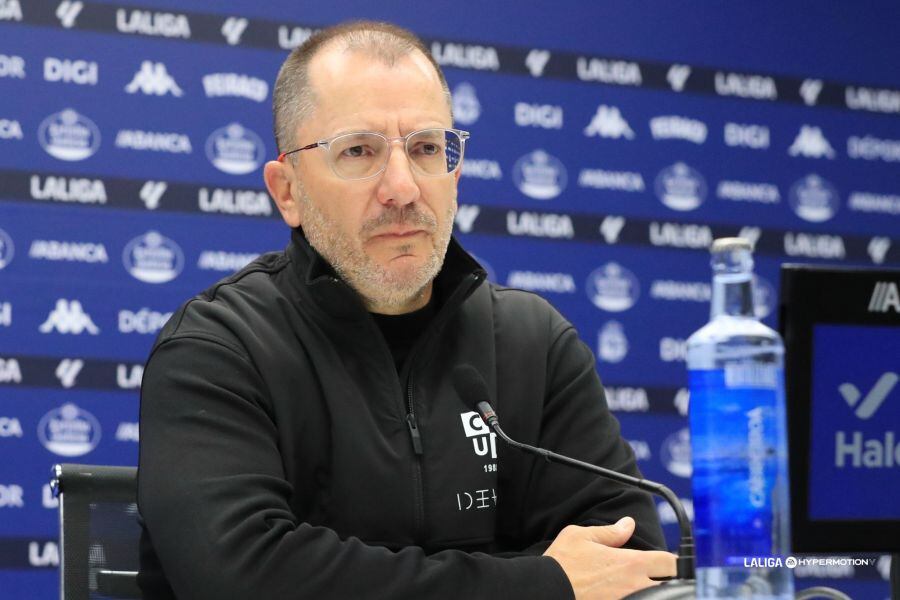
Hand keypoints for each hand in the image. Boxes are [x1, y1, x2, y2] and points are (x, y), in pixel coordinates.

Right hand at [543, 516, 675, 599]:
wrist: (545, 591)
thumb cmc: (560, 563)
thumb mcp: (580, 536)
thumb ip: (609, 532)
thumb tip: (628, 524)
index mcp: (630, 564)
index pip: (670, 563)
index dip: (670, 561)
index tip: (663, 562)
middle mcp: (635, 587)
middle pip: (669, 586)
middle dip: (663, 581)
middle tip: (651, 577)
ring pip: (654, 598)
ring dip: (648, 592)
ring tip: (634, 587)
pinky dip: (632, 598)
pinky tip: (619, 594)